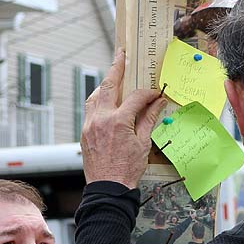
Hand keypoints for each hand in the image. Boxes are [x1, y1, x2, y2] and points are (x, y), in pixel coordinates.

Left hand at [81, 49, 165, 187]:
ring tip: (113, 78)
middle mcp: (101, 119)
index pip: (135, 97)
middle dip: (115, 68)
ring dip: (104, 85)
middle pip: (107, 85)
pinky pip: (90, 109)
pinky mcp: (84, 131)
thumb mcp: (143, 143)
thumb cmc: (127, 169)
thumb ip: (149, 118)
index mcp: (118, 121)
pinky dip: (98, 100)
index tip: (156, 93)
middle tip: (121, 55)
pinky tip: (105, 101)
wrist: (107, 188)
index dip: (148, 93)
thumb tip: (158, 102)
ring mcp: (90, 124)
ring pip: (94, 96)